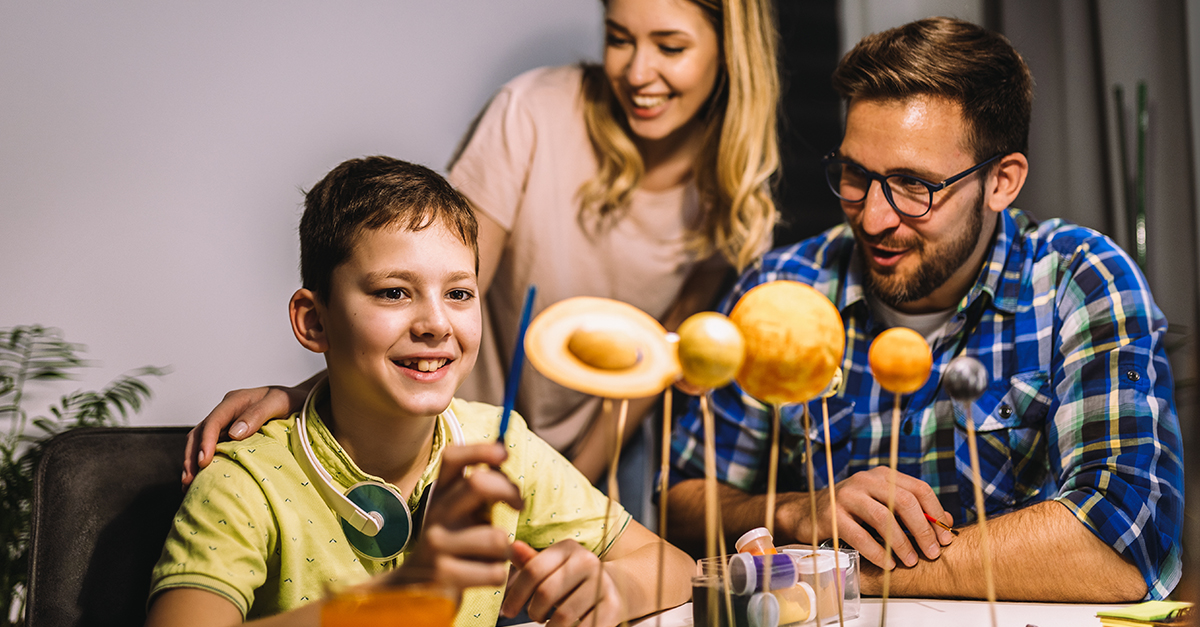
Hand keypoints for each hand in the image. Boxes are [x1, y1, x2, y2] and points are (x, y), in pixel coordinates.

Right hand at [182, 384, 308, 486]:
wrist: (299, 400)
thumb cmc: (291, 400)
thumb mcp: (279, 402)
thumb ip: (258, 414)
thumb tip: (234, 433)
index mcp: (236, 401)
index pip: (213, 421)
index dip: (205, 442)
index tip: (203, 462)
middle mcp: (226, 411)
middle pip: (199, 432)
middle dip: (191, 456)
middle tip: (189, 480)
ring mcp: (226, 422)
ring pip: (200, 441)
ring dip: (192, 461)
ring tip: (189, 484)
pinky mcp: (229, 433)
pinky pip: (211, 447)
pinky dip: (202, 461)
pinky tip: (202, 479)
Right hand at [392, 443, 523, 593]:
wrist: (412, 593)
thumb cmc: (451, 546)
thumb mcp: (459, 514)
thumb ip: (479, 490)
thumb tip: (502, 455)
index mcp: (440, 495)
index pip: (452, 458)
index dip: (480, 449)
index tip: (504, 454)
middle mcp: (435, 514)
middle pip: (477, 483)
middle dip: (509, 491)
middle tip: (518, 505)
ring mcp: (437, 544)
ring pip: (497, 538)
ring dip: (505, 550)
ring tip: (490, 557)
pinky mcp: (444, 574)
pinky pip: (495, 571)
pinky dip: (497, 575)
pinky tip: (482, 577)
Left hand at [501, 540, 621, 626]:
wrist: (617, 587)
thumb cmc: (575, 581)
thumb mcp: (553, 569)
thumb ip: (531, 563)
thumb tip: (511, 547)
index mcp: (568, 548)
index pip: (533, 570)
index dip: (515, 594)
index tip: (507, 611)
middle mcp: (587, 561)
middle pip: (546, 592)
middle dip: (533, 611)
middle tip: (535, 617)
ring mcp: (602, 583)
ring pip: (563, 616)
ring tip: (552, 625)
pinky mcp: (613, 606)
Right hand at [780, 467, 953, 569]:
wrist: (808, 512)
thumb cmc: (851, 511)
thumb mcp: (882, 503)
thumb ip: (910, 509)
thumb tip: (946, 522)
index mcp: (883, 475)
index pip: (919, 489)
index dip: (936, 514)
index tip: (945, 538)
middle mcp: (866, 480)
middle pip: (905, 501)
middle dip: (923, 530)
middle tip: (932, 553)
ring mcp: (847, 495)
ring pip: (884, 518)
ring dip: (902, 543)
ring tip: (910, 561)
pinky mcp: (832, 515)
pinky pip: (860, 535)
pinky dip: (877, 552)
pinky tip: (887, 564)